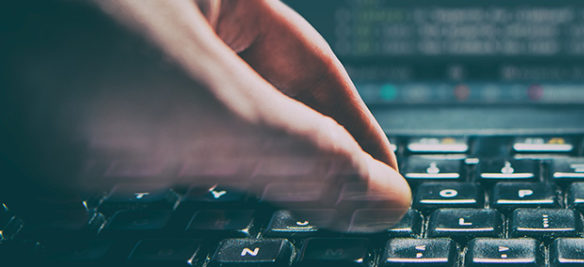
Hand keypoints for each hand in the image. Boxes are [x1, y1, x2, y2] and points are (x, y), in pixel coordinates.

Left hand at [0, 0, 408, 231]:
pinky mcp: (59, 120)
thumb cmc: (46, 41)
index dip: (359, 141)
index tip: (387, 202)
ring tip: (253, 251)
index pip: (319, 76)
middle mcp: (170, 30)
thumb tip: (382, 197)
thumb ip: (305, 159)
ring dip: (217, 208)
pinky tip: (161, 240)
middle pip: (259, 119)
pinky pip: (125, 177)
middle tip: (326, 241)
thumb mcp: (204, 113)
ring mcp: (110, 76)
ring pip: (190, 155)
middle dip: (290, 183)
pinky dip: (148, 215)